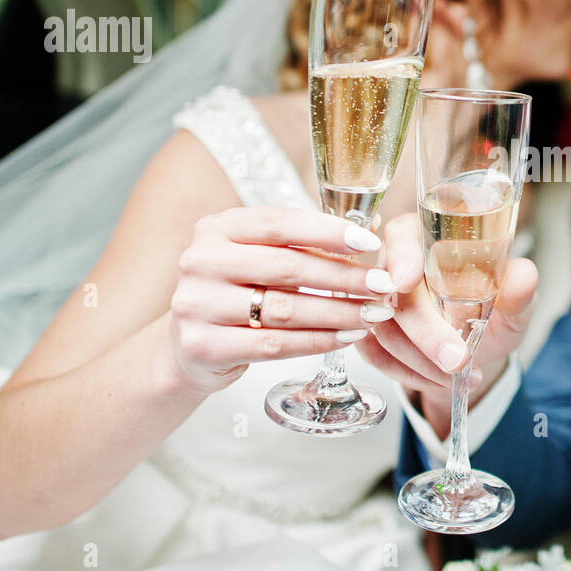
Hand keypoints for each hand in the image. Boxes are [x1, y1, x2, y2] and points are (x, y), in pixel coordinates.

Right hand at [168, 206, 396, 392]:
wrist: (189, 347)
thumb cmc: (238, 293)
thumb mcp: (258, 257)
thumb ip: (302, 243)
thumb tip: (372, 228)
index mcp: (217, 228)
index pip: (280, 223)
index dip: (328, 232)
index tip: (371, 243)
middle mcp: (201, 261)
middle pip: (287, 267)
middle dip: (343, 277)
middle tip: (382, 285)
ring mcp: (196, 304)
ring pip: (285, 309)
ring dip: (337, 312)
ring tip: (372, 314)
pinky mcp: (202, 346)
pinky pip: (274, 344)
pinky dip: (317, 341)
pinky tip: (345, 337)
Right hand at [354, 212, 537, 418]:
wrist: (478, 351)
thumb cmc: (494, 315)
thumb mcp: (514, 305)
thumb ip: (519, 291)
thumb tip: (524, 274)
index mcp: (428, 236)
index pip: (404, 236)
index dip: (402, 258)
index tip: (406, 282)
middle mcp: (394, 262)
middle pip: (394, 292)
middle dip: (426, 333)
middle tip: (458, 361)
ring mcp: (374, 299)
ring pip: (383, 330)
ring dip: (422, 361)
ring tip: (463, 373)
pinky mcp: (365, 331)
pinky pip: (375, 356)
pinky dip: (409, 374)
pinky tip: (440, 380)